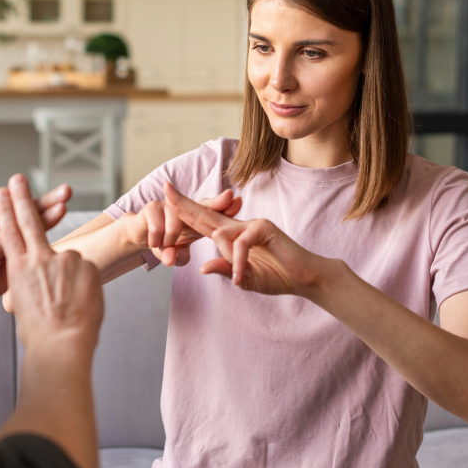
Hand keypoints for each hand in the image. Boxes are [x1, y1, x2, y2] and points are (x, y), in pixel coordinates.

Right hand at [0, 175, 103, 359]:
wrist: (61, 345)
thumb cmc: (40, 333)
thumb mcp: (23, 306)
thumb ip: (29, 283)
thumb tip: (38, 277)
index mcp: (18, 270)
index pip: (9, 232)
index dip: (6, 210)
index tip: (1, 192)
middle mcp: (39, 259)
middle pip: (29, 221)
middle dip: (22, 198)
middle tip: (17, 178)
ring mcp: (64, 259)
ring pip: (68, 262)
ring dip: (70, 280)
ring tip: (70, 305)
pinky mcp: (86, 265)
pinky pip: (87, 271)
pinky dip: (86, 285)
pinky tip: (82, 303)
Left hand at [0, 183, 72, 312]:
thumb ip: (1, 287)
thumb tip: (25, 270)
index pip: (19, 233)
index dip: (43, 221)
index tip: (63, 210)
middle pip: (20, 213)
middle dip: (46, 202)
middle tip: (68, 191)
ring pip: (10, 208)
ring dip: (34, 204)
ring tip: (59, 196)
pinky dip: (12, 213)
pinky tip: (29, 213)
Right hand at [122, 190, 242, 266]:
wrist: (139, 236)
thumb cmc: (165, 244)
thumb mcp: (175, 255)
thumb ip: (177, 257)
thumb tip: (170, 259)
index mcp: (196, 219)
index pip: (214, 213)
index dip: (225, 207)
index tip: (238, 201)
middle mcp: (185, 209)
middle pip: (203, 206)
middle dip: (218, 202)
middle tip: (230, 196)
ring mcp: (168, 206)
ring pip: (175, 224)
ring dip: (170, 240)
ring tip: (166, 250)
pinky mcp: (151, 208)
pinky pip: (157, 227)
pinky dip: (156, 240)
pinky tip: (154, 244)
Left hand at [164, 181, 326, 297]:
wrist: (303, 278)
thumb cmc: (276, 276)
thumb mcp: (243, 278)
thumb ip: (224, 270)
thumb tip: (202, 268)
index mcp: (231, 235)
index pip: (202, 221)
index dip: (184, 211)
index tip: (166, 199)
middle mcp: (238, 225)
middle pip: (205, 213)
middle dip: (183, 203)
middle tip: (164, 189)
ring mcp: (251, 223)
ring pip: (221, 235)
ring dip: (227, 260)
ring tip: (240, 276)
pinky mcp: (264, 228)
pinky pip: (241, 244)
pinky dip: (240, 263)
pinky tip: (243, 278)